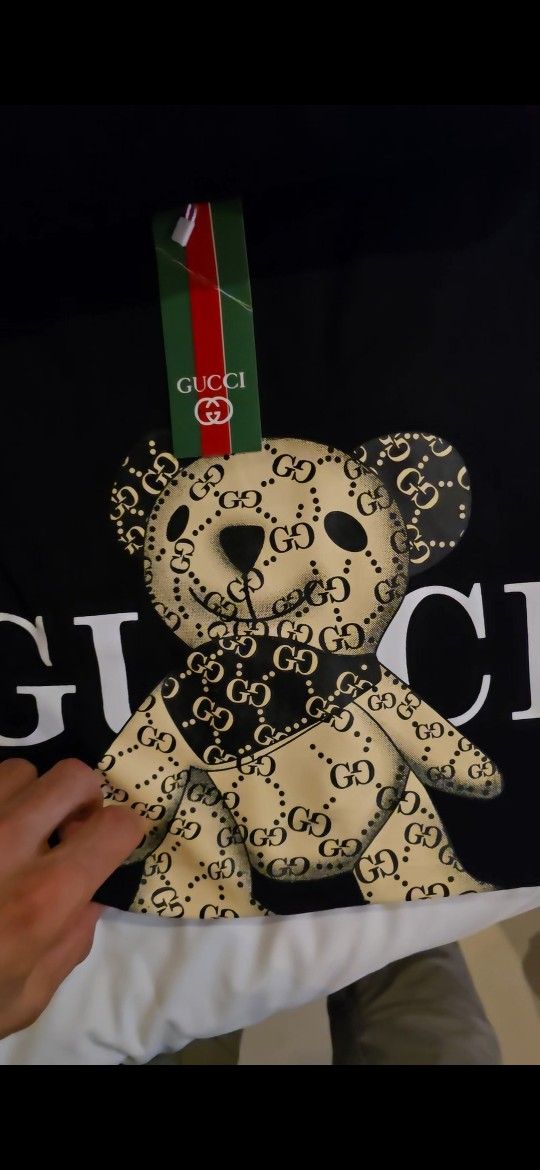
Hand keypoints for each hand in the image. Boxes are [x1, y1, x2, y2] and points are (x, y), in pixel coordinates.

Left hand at [0, 757, 143, 1039]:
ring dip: (27, 796)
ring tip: (10, 832)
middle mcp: (6, 843)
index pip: (115, 826)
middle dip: (82, 798)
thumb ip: (69, 944)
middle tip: (66, 830)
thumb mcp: (24, 998)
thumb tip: (91, 897)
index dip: (122, 832)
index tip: (107, 847)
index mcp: (42, 897)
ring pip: (19, 770)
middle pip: (71, 776)